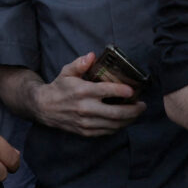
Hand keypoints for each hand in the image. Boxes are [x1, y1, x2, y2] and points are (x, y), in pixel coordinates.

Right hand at [30, 53, 145, 136]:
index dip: (121, 91)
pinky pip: (107, 131)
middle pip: (115, 112)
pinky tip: (125, 120)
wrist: (44, 108)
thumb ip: (80, 63)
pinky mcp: (86, 132)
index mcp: (82, 91)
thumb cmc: (59, 87)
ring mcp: (86, 122)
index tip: (133, 90)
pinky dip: (119, 127)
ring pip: (114, 124)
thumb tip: (92, 55)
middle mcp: (85, 108)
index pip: (106, 91)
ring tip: (137, 113)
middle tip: (142, 105)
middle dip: (133, 110)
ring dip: (129, 120)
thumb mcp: (66, 71)